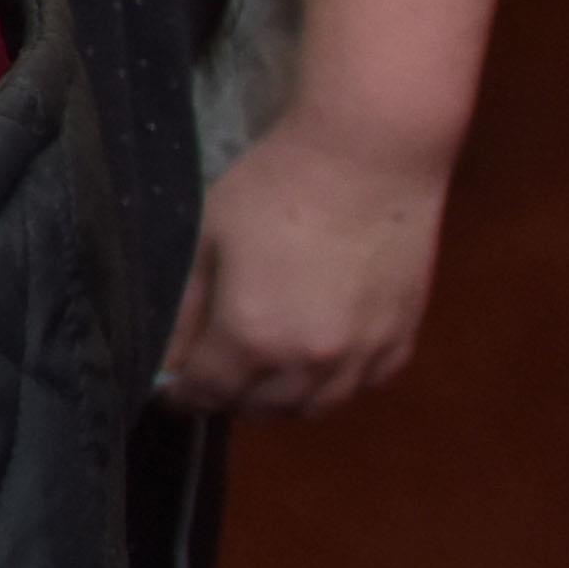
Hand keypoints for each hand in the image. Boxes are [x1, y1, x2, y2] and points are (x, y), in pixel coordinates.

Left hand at [164, 120, 448, 416]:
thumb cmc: (274, 189)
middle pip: (259, 408)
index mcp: (254, 338)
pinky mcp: (402, 339)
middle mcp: (312, 362)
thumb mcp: (206, 241)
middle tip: (214, 369)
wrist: (367, 158)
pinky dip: (334, 383)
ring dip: (280, 398)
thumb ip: (183, 310)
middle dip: (228, 395)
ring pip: (313, 407)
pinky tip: (318, 355)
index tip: (169, 385)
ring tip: (263, 368)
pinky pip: (361, 386)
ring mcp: (364, 356)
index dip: (179, 394)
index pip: (205, 394)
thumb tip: (166, 359)